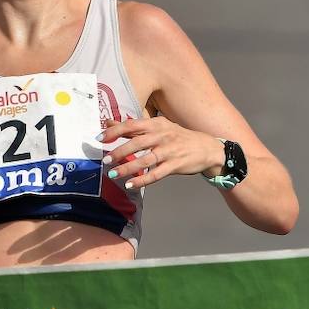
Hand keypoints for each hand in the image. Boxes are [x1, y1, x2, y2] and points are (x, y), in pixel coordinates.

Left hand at [99, 116, 224, 190]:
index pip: (132, 125)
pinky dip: (143, 180)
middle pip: (138, 142)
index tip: (100, 138)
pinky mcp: (176, 165)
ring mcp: (170, 151)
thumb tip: (109, 123)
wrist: (207, 148)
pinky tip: (130, 184)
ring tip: (113, 173)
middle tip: (105, 159)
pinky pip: (156, 174)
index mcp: (156, 124)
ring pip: (146, 159)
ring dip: (128, 167)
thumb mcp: (158, 127)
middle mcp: (163, 135)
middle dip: (119, 151)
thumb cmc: (177, 137)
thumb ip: (133, 127)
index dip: (115, 131)